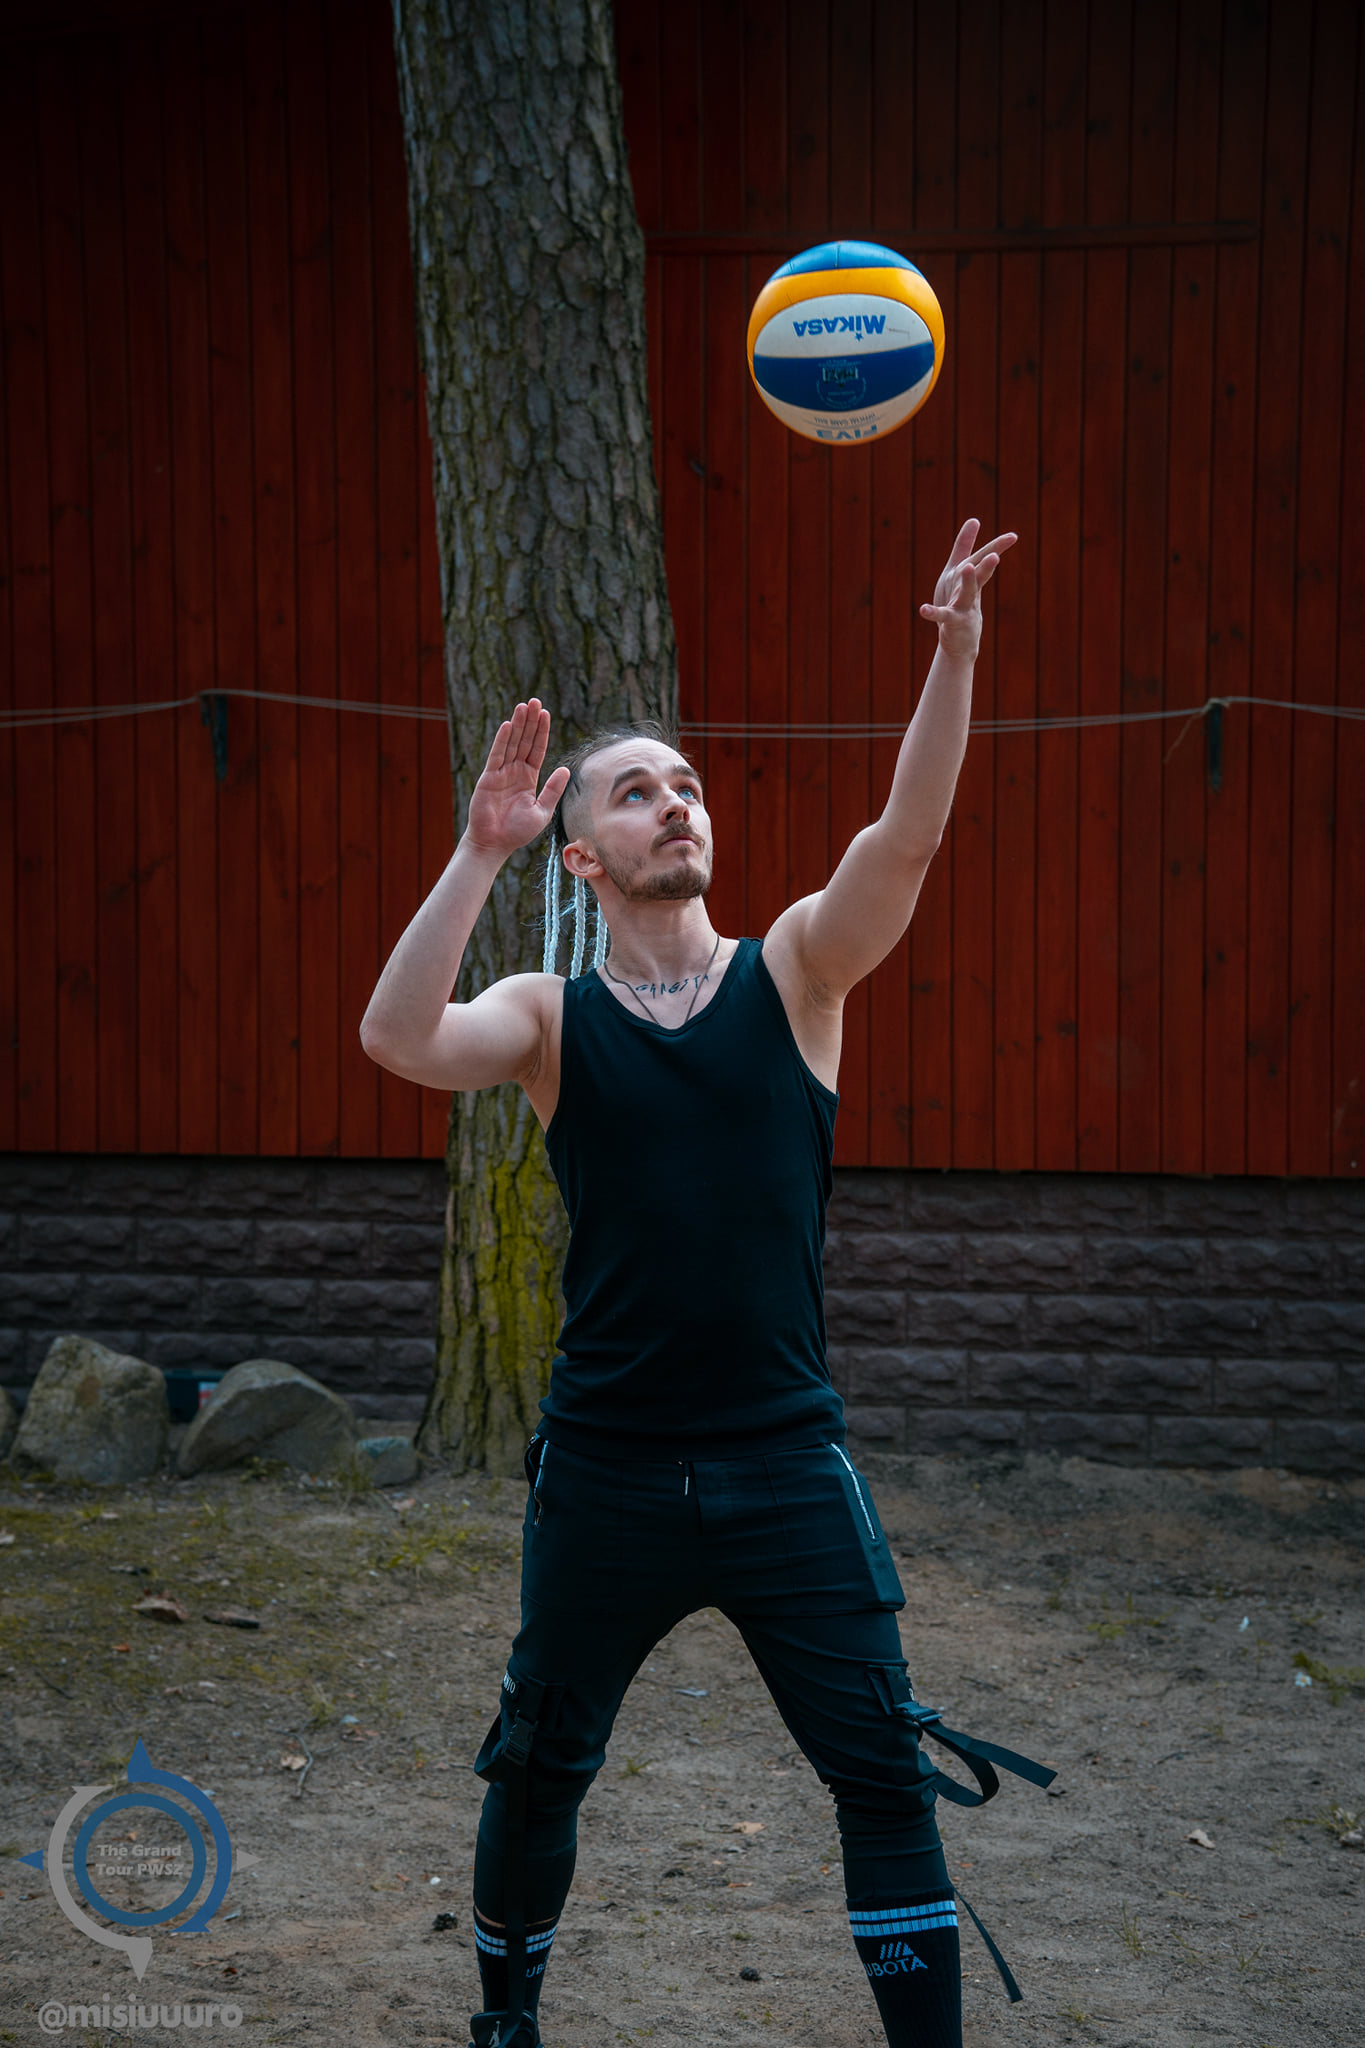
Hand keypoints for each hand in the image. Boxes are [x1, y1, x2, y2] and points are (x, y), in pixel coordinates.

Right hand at [463, 699, 571, 857]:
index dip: (541, 732)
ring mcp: (501, 773)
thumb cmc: (517, 832)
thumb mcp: (542, 811)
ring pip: (512, 743)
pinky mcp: (489, 777)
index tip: (546, 714)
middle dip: (530, 721)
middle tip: (535, 700)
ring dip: (518, 724)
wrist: (495, 844)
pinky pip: (497, 755)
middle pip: (524, 741)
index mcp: (528, 778)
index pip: (536, 749)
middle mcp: (515, 772)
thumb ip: (553, 790)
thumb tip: (565, 769)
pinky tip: (509, 725)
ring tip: (524, 705)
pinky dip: (503, 740)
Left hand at [919, 519, 1017, 658]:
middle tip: (995, 555)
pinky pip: (943, 616)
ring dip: (968, 582)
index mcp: (970, 576)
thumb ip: (964, 546)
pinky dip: (933, 612)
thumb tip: (974, 519)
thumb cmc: (957, 600)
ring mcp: (963, 607)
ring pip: (967, 594)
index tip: (1013, 537)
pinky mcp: (951, 622)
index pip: (985, 558)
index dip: (998, 547)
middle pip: (980, 576)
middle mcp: (970, 591)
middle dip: (986, 566)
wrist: (960, 640)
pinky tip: (923, 610)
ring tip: (968, 568)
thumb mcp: (958, 570)